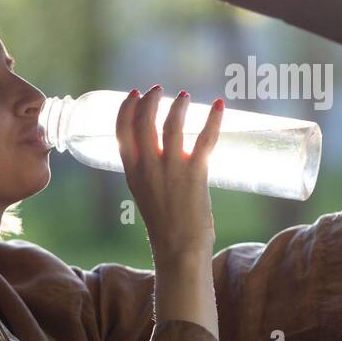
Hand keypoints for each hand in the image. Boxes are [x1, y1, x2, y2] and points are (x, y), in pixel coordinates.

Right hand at [115, 85, 222, 263]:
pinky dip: (214, 119)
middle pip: (144, 122)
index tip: (134, 94)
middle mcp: (148, 168)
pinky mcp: (195, 174)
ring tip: (184, 96)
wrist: (179, 250)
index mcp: (131, 172)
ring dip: (179, 106)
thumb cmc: (165, 224)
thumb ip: (148, 170)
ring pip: (172, 125)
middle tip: (158, 90)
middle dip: (150, 100)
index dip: (127, 108)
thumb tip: (159, 147)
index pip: (121, 131)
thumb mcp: (144, 193)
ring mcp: (171, 170)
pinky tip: (220, 105)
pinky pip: (205, 139)